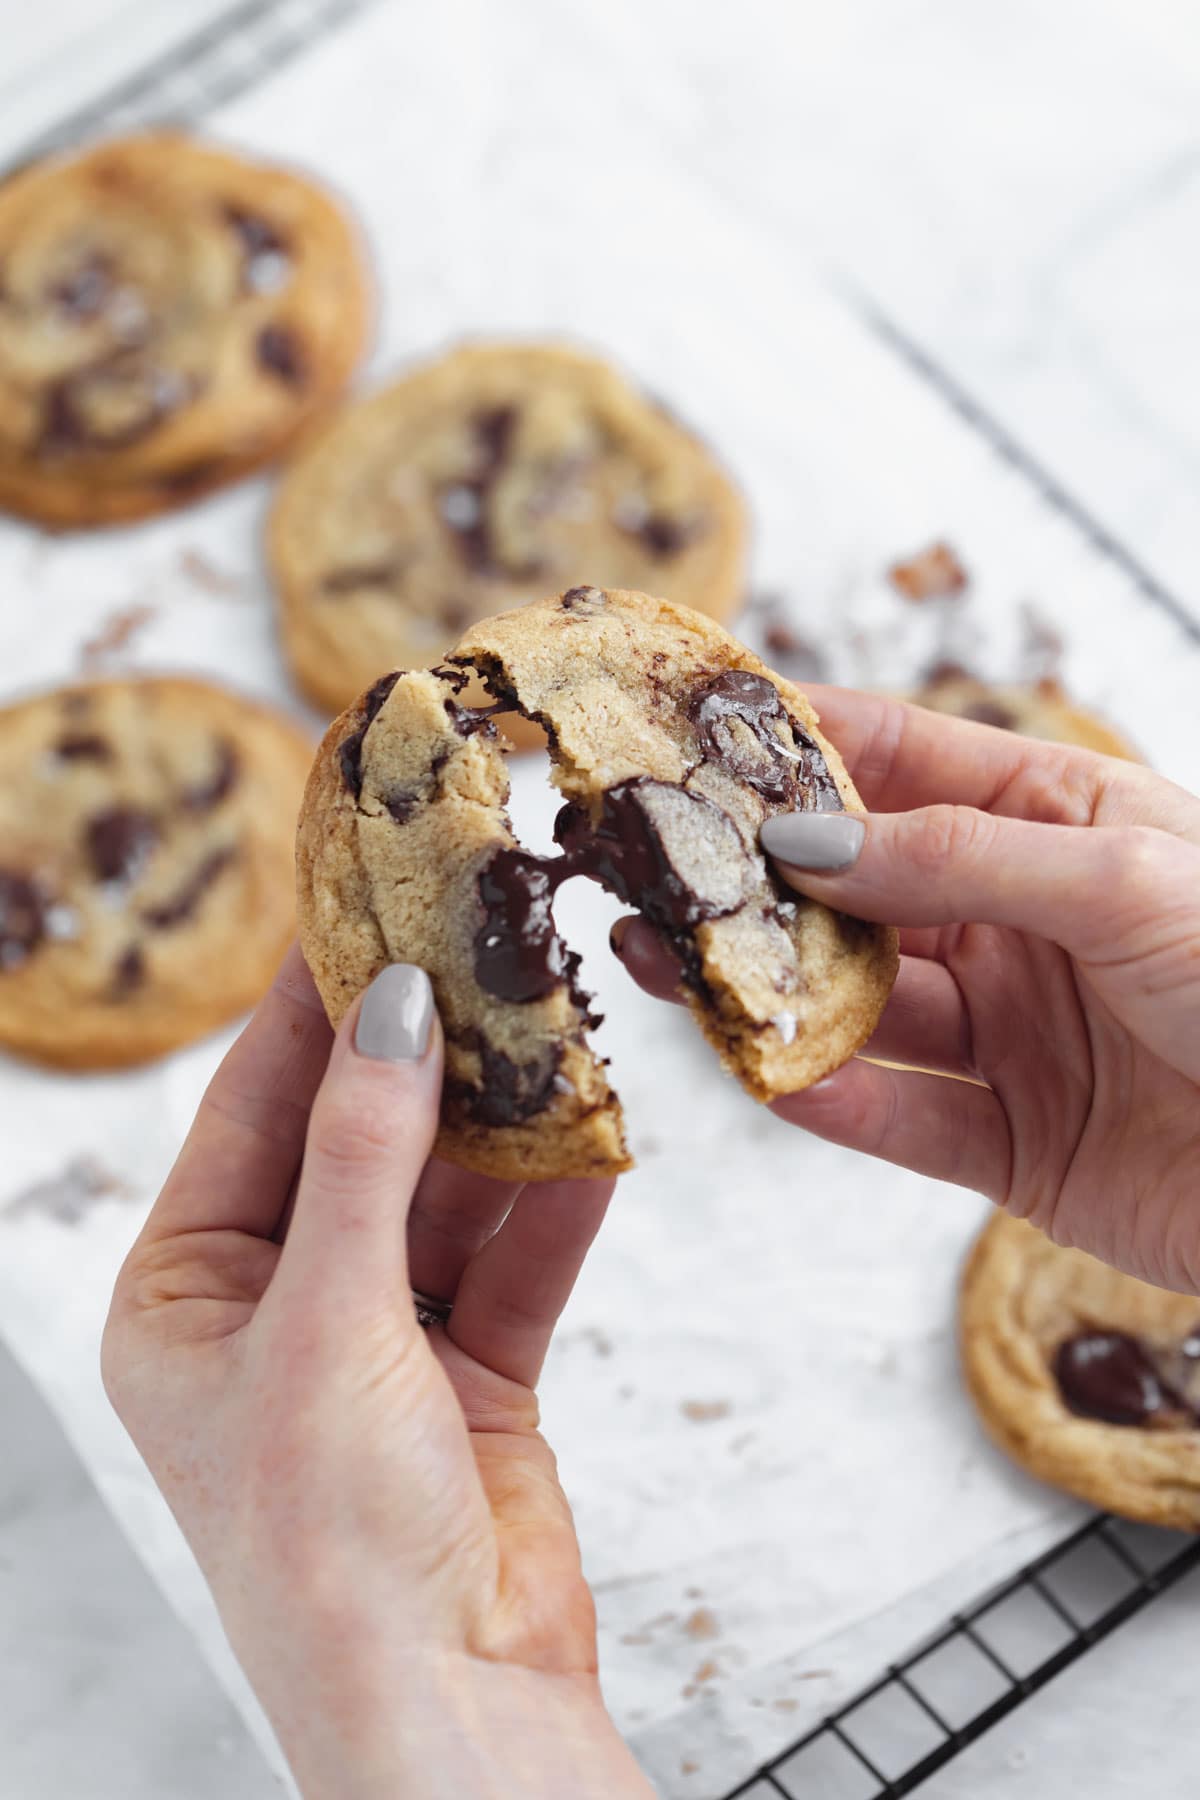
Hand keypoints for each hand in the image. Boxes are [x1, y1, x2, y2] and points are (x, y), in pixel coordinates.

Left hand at [102, 950, 651, 1799]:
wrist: (452, 1709)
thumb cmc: (330, 1550)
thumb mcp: (327, 1326)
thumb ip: (364, 1158)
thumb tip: (389, 1010)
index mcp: (187, 1298)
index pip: (250, 1114)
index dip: (310, 1011)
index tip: (364, 910)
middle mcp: (277, 1311)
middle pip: (359, 1144)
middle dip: (426, 1060)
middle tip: (482, 949)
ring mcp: (378, 1343)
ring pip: (448, 1197)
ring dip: (506, 1129)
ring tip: (560, 1032)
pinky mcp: (469, 1377)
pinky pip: (514, 1266)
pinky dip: (556, 1213)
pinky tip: (601, 1147)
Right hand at [615, 689, 1199, 1294]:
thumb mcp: (1125, 881)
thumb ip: (960, 857)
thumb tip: (812, 839)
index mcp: (1063, 823)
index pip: (908, 762)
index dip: (805, 743)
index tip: (698, 728)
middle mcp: (1025, 922)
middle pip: (863, 889)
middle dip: (759, 878)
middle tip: (654, 865)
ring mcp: (1018, 1035)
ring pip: (864, 1005)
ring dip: (770, 989)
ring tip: (669, 962)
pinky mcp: (1017, 1144)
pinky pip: (903, 1119)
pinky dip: (834, 1101)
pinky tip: (771, 1076)